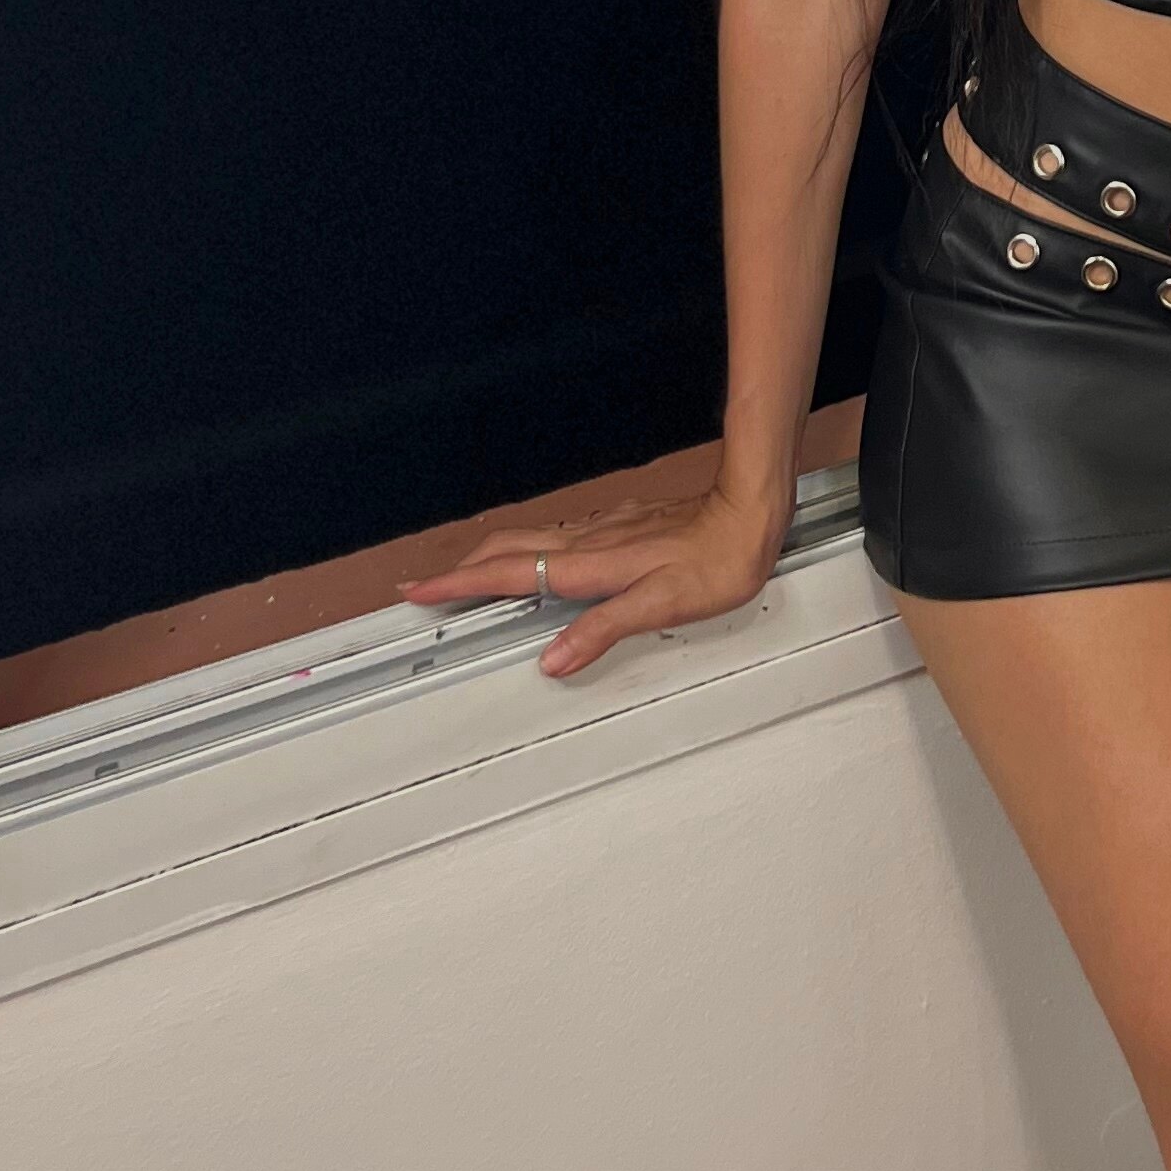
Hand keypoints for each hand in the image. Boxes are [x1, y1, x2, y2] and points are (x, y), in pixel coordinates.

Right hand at [399, 479, 790, 679]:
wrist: (748, 512)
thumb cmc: (717, 560)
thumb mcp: (663, 603)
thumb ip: (603, 628)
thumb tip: (553, 658)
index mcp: (592, 563)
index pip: (510, 573)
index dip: (461, 583)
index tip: (421, 590)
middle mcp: (590, 541)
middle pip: (508, 550)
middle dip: (461, 568)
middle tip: (426, 585)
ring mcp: (605, 530)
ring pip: (531, 540)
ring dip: (490, 557)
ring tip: (466, 574)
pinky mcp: (622, 527)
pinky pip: (558, 539)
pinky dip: (528, 551)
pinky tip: (536, 560)